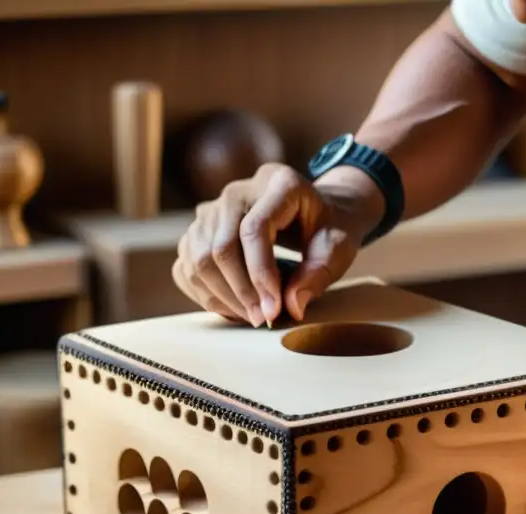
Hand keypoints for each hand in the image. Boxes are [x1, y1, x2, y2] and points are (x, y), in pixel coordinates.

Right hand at [172, 163, 374, 326]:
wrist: (314, 214)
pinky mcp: (199, 229)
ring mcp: (212, 208)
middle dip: (241, 291)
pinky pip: (186, 267)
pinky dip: (205, 294)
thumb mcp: (338, 248)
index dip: (260, 274)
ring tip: (251, 316)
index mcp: (277, 183)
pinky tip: (232, 308)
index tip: (275, 309)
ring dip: (222, 296)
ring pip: (198, 258)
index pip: (253, 230)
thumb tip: (291, 306)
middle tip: (263, 319)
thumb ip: (318, 274)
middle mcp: (237, 191)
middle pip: (220, 246)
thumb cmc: (328, 230)